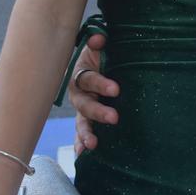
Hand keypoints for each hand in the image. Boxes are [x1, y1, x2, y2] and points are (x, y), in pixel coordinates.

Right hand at [69, 33, 119, 154]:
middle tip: (114, 117)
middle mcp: (79, 94)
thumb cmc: (101, 55)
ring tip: (92, 145)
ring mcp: (82, 109)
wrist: (97, 64)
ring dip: (85, 134)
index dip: (101, 84)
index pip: (89, 80)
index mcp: (81, 75)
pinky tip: (82, 156)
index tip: (116, 89)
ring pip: (81, 122)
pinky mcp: (86, 120)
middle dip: (98, 112)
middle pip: (85, 105)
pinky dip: (81, 144)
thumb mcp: (99, 48)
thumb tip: (99, 39)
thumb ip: (98, 44)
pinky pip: (81, 134)